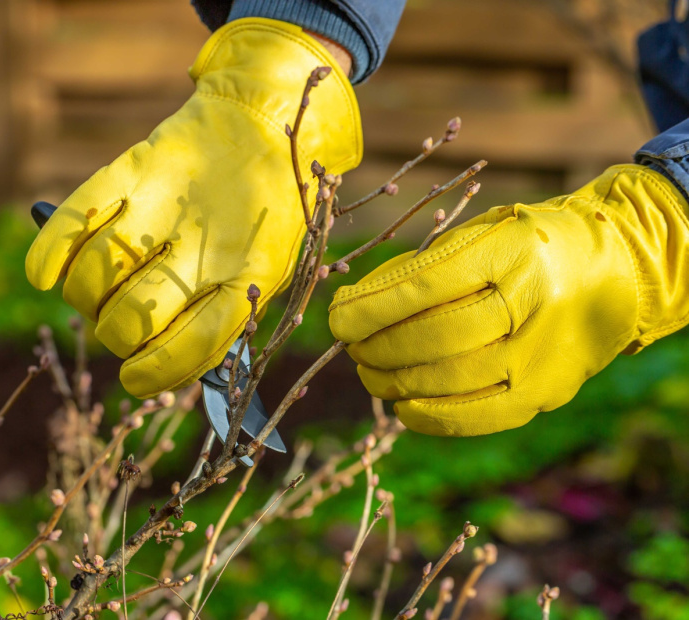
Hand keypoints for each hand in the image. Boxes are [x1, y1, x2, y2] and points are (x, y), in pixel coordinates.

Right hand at [26, 18, 361, 396]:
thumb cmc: (264, 212)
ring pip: (94, 277)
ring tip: (99, 295)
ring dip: (85, 302)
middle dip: (117, 338)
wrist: (267, 121)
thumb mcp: (265, 269)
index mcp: (249, 275)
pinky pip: (72, 219)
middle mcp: (205, 242)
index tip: (134, 379)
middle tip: (123, 326)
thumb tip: (163, 365)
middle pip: (131, 319)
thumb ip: (222, 318)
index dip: (153, 375)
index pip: (188, 346)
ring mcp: (164, 202)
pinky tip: (45, 277)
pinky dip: (47, 257)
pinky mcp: (131, 167)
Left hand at [329, 165, 688, 435]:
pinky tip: (401, 406)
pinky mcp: (548, 392)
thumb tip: (356, 309)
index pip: (425, 285)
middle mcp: (533, 301)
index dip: (371, 308)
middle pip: (435, 337)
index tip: (336, 318)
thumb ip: (424, 267)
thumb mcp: (481, 233)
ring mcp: (544, 352)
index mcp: (511, 249)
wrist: (618, 270)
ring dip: (394, 381)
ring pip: (451, 379)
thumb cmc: (527, 248)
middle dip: (377, 347)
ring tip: (367, 372)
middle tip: (350, 347)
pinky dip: (431, 416)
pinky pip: (479, 415)